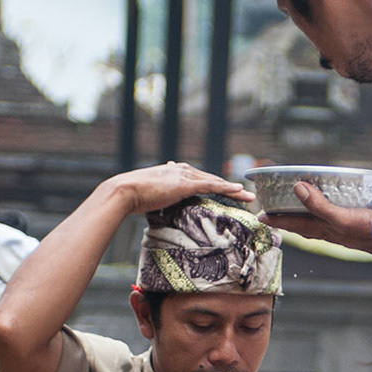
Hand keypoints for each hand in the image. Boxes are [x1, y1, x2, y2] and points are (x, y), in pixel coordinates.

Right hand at [108, 162, 252, 216]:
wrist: (123, 191)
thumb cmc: (131, 197)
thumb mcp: (149, 195)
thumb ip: (158, 196)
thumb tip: (158, 202)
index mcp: (171, 171)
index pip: (197, 178)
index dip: (213, 184)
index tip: (224, 189)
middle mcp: (179, 169)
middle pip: (210, 178)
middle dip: (228, 186)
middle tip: (244, 194)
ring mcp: (183, 175)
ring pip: (214, 181)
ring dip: (233, 189)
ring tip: (248, 196)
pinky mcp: (185, 184)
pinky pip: (211, 185)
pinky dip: (226, 188)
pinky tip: (238, 191)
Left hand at [267, 181, 371, 255]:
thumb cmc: (367, 229)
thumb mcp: (340, 217)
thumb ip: (319, 205)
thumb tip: (297, 188)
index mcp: (323, 230)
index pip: (294, 224)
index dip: (277, 220)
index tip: (260, 217)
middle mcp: (329, 230)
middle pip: (302, 225)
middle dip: (287, 220)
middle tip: (273, 215)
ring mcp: (341, 228)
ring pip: (316, 222)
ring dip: (304, 217)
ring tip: (296, 211)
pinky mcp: (353, 223)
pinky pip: (331, 217)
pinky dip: (323, 211)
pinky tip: (329, 207)